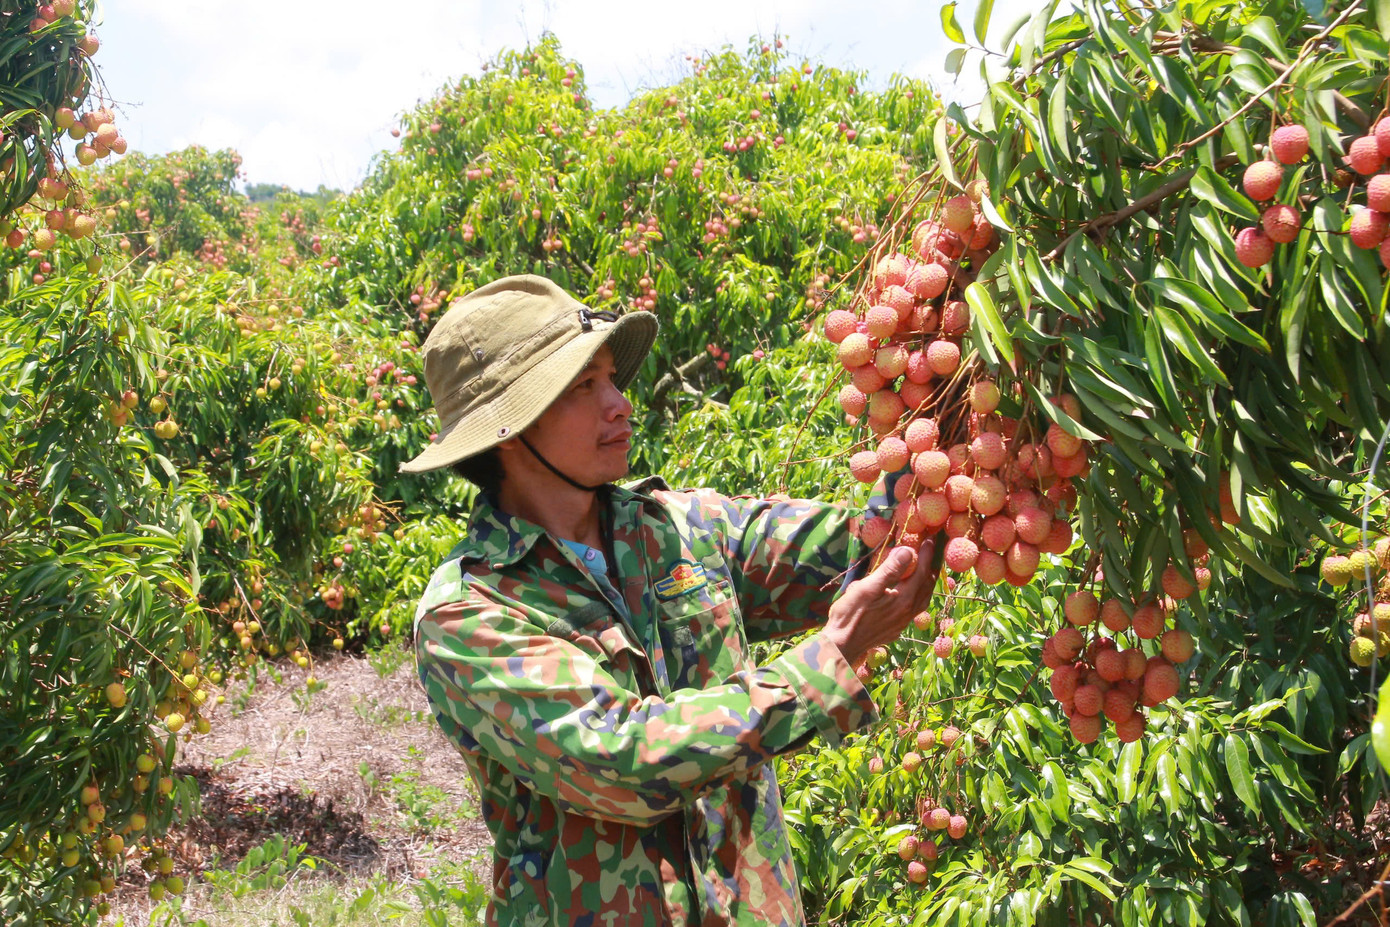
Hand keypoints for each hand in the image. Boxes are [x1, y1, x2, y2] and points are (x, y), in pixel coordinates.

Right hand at [822, 536, 939, 667]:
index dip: (927, 554)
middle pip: (927, 586)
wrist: (842, 645)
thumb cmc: (850, 614)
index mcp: (903, 599)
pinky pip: (915, 609)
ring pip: (923, 600)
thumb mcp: (867, 588)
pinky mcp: (896, 629)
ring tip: (926, 571)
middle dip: (931, 567)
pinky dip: (918, 596)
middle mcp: (908, 611)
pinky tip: (911, 594)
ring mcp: (903, 622)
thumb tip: (907, 551)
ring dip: (927, 583)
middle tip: (932, 552)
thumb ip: (889, 571)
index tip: (930, 539)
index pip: (921, 572)